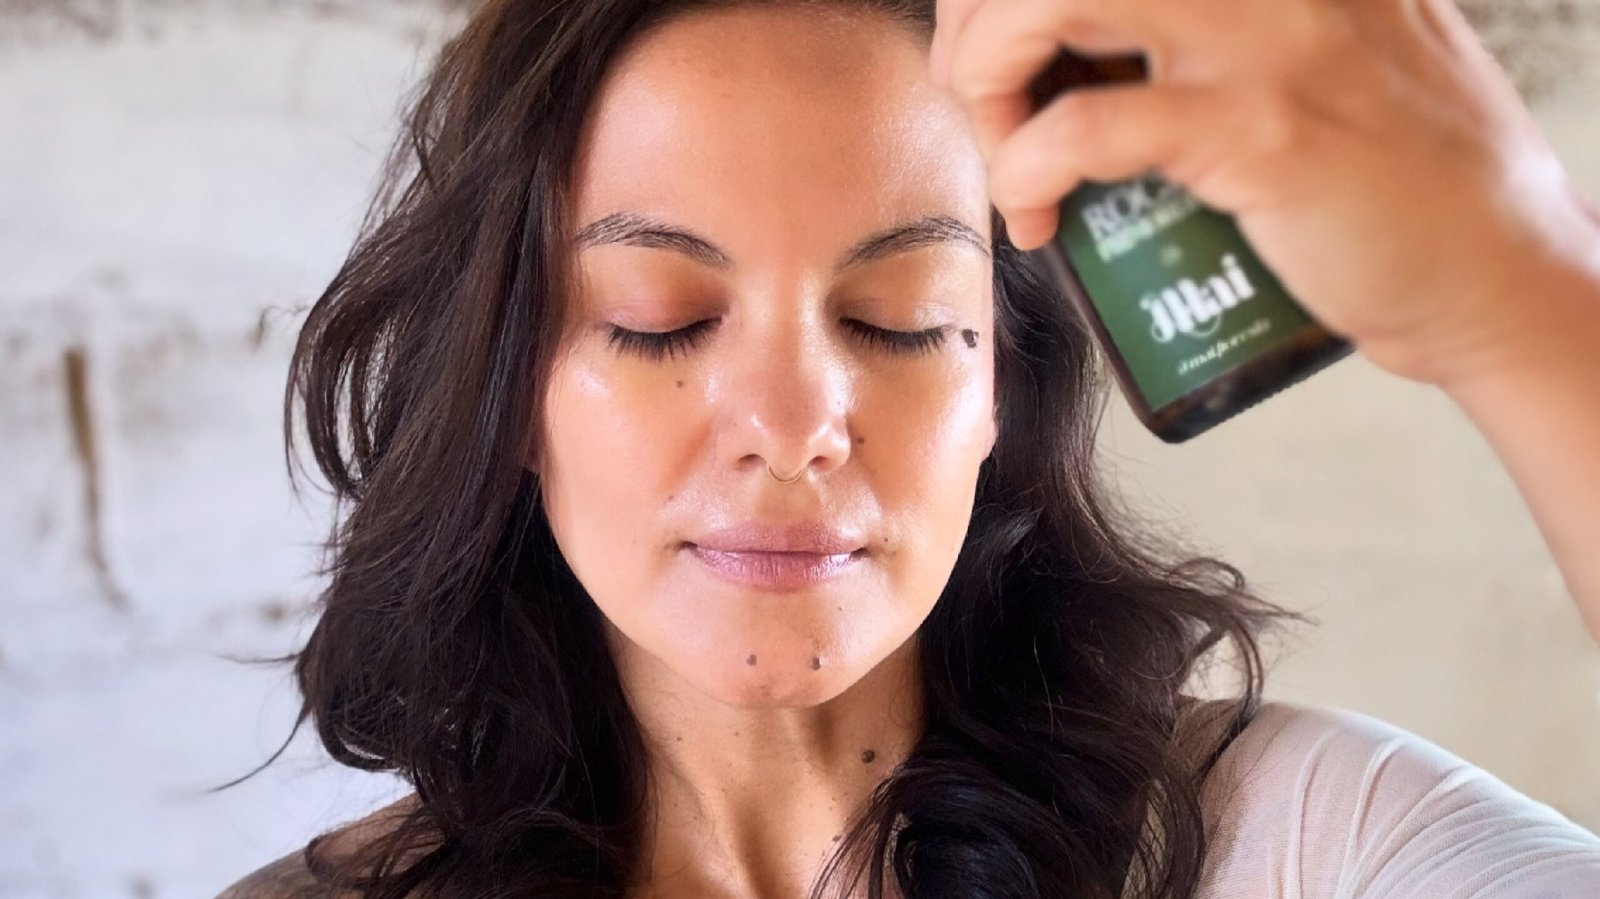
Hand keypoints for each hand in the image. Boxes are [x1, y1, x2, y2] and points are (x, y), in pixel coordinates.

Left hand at [931, 0, 1599, 389]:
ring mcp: (1271, 38)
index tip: (984, 40)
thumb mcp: (1314, 51)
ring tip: (1003, 152)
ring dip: (987, 74)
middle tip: (978, 99)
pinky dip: (1025, 169)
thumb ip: (1217, 24)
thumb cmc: (1386, 180)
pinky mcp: (1265, 132)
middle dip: (977, 19)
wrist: (1492, 272)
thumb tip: (1070, 45)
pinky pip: (1091, 127)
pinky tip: (1035, 214)